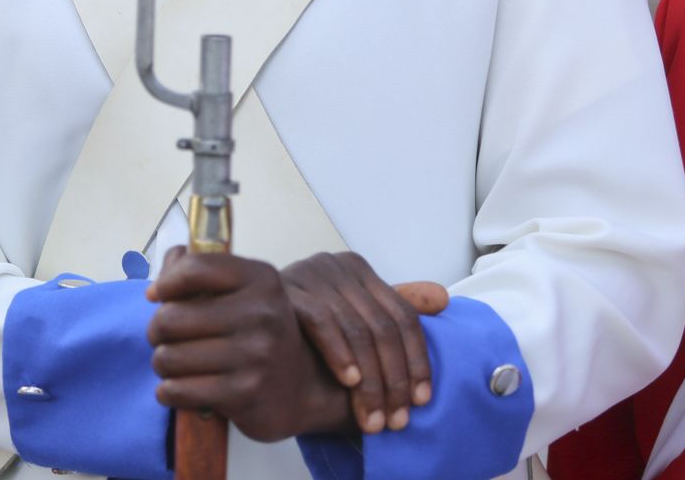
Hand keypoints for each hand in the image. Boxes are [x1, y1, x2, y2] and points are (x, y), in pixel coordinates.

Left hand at [146, 248, 351, 442]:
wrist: (299, 385)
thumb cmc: (258, 333)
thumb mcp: (243, 292)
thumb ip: (198, 273)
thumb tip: (157, 286)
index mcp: (261, 280)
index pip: (195, 268)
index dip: (165, 283)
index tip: (157, 295)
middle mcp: (262, 314)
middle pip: (170, 318)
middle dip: (157, 331)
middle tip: (165, 338)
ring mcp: (256, 355)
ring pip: (169, 358)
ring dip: (162, 364)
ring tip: (175, 364)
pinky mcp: (245, 393)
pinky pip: (178, 390)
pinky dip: (168, 392)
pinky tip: (178, 388)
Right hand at [282, 252, 447, 433]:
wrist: (243, 318)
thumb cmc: (301, 322)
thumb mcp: (352, 313)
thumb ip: (393, 308)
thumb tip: (442, 299)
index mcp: (357, 268)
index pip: (403, 315)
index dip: (418, 360)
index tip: (422, 399)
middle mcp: (335, 265)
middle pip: (384, 327)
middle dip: (394, 381)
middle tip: (395, 419)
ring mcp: (310, 274)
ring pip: (358, 330)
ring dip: (369, 381)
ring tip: (371, 416)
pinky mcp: (285, 290)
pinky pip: (321, 322)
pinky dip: (339, 354)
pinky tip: (348, 381)